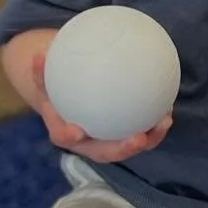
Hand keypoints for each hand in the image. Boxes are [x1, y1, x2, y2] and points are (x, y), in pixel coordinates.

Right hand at [29, 32, 172, 166]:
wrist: (69, 101)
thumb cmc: (56, 88)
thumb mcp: (46, 78)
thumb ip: (42, 70)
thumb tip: (39, 54)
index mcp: (64, 130)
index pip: (64, 137)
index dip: (70, 136)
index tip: (76, 131)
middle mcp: (87, 143)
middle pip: (105, 152)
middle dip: (123, 149)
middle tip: (138, 139)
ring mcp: (107, 142)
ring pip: (128, 146)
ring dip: (149, 138)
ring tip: (164, 122)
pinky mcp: (123, 136)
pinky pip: (140, 132)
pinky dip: (154, 124)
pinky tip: (168, 107)